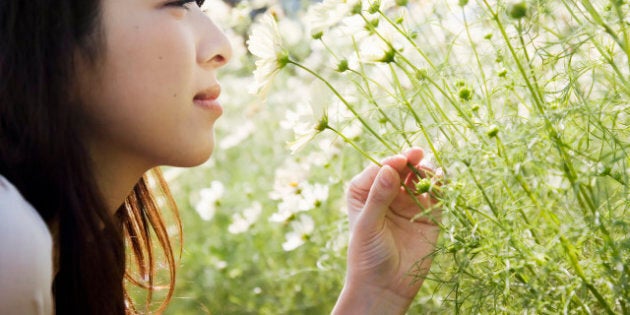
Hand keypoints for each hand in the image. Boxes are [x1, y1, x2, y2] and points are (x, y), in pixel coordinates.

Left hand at [333, 148, 440, 314]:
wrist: (386, 285)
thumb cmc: (367, 255)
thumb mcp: (368, 224)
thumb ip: (378, 197)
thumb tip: (389, 169)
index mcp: (364, 191)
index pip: (379, 169)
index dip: (390, 162)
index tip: (400, 160)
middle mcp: (387, 191)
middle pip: (401, 169)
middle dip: (409, 161)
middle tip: (417, 155)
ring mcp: (408, 201)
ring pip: (419, 178)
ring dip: (425, 171)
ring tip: (429, 172)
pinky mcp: (429, 214)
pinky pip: (436, 195)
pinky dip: (440, 185)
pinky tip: (441, 181)